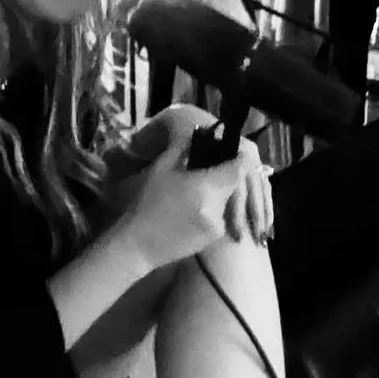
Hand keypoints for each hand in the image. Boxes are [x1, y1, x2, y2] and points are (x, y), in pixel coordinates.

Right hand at [126, 108, 272, 265]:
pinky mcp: (214, 238)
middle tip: (208, 171)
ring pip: (227, 201)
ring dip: (218, 193)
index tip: (234, 153)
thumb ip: (184, 149)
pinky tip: (192, 210)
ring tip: (195, 191)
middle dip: (225, 176)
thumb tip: (200, 134)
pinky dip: (213, 209)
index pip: (237, 169)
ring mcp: (217, 224)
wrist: (139, 243)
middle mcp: (216, 206)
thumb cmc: (147, 203)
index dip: (239, 159)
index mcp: (204, 186)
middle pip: (233, 184)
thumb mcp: (162, 169)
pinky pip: (221, 216)